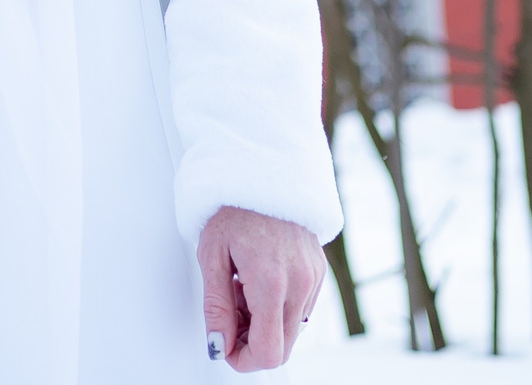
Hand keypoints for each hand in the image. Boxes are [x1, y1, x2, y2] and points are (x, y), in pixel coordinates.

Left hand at [197, 206, 322, 372]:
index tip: (225, 346)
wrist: (264, 172)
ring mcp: (314, 279)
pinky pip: (300, 309)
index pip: (269, 352)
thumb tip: (218, 345)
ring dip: (264, 324)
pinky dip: (278, 307)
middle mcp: (300, 284)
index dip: (244, 359)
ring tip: (241, 290)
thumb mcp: (212, 258)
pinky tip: (258, 282)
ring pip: (292, 330)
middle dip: (252, 342)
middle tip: (229, 315)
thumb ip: (217, 308)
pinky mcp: (319, 273)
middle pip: (283, 347)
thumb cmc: (234, 209)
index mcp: (272, 281)